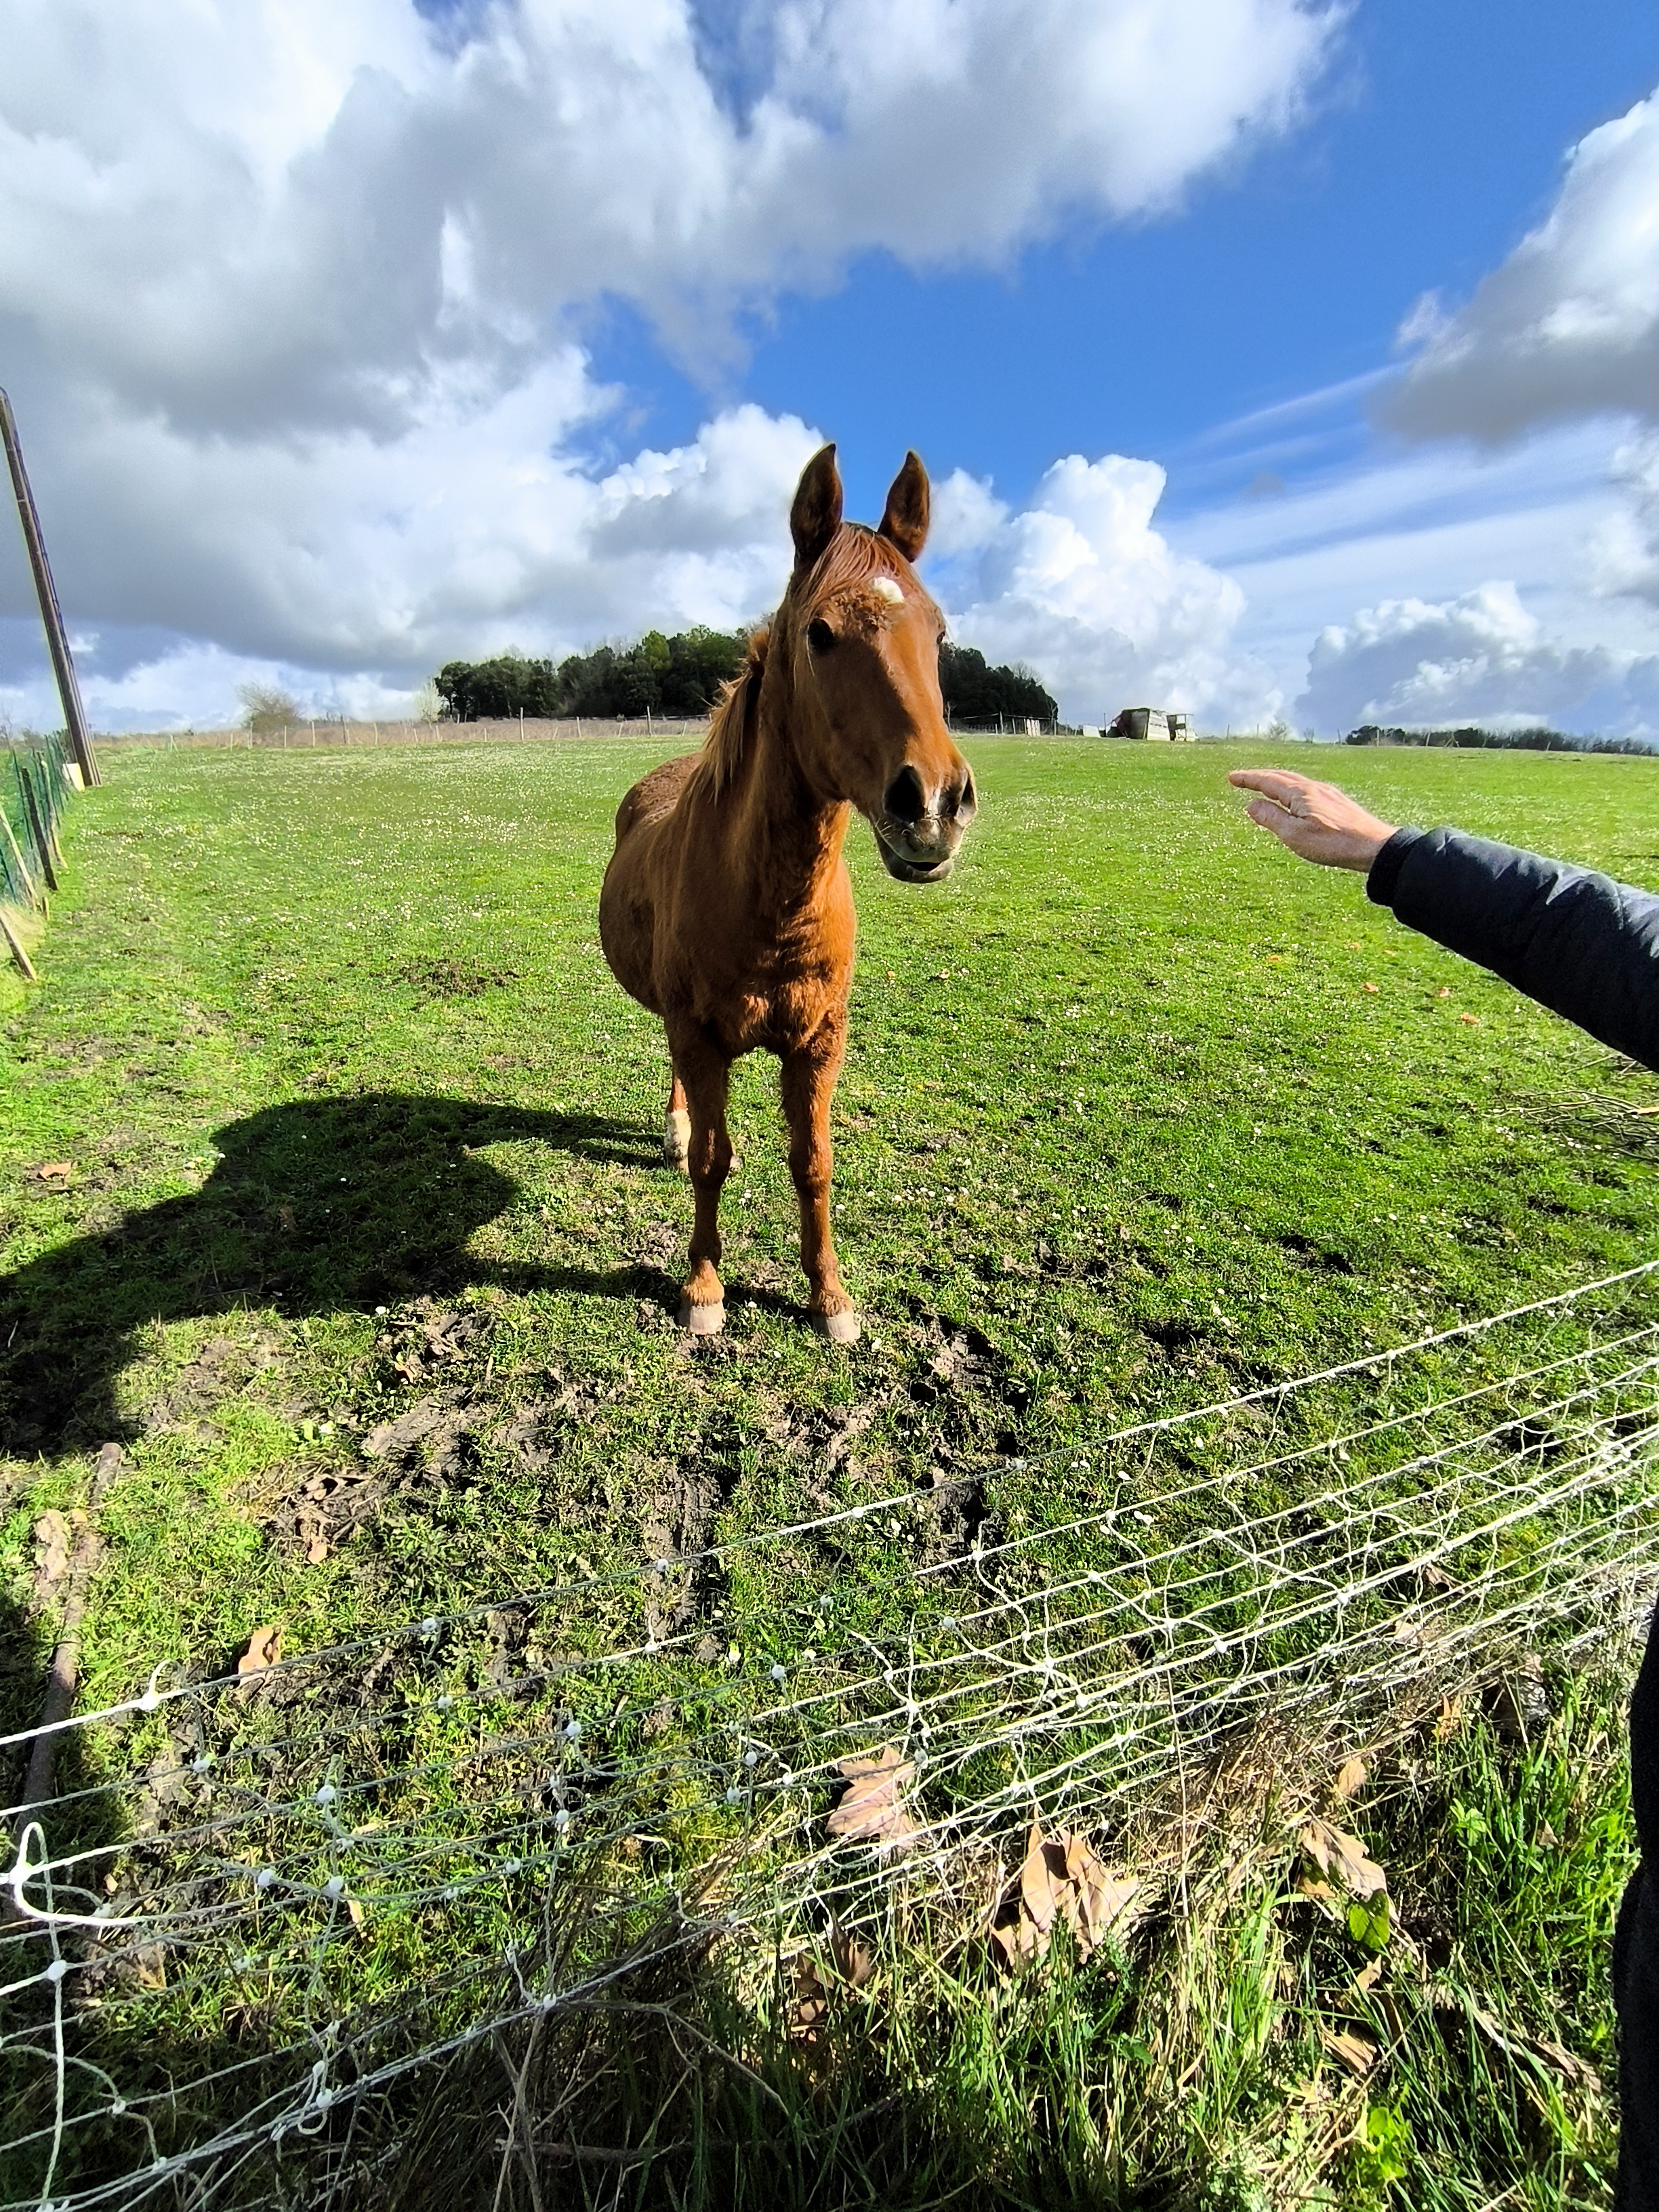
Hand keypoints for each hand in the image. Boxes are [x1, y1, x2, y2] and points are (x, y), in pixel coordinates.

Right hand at [1227, 768, 1398, 871]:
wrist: (1374, 846)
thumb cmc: (1332, 843)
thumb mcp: (1294, 835)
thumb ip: (1271, 818)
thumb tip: (1251, 805)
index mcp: (1301, 794)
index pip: (1268, 781)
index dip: (1249, 779)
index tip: (1232, 777)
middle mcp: (1314, 788)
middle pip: (1282, 777)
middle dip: (1260, 777)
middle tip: (1242, 779)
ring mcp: (1328, 794)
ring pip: (1296, 782)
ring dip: (1277, 782)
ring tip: (1265, 787)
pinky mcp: (1337, 803)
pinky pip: (1308, 790)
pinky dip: (1292, 790)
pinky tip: (1295, 800)